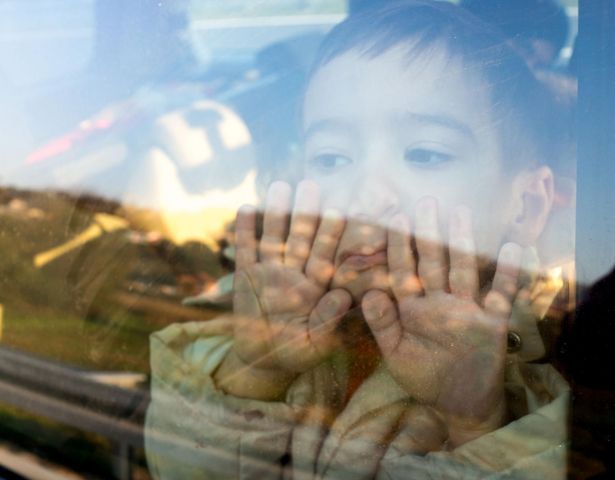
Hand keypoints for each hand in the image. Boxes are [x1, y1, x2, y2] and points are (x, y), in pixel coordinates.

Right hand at [215, 180, 350, 399]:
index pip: (324, 255)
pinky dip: (245, 231)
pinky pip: (246, 251)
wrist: (264, 359)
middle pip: (300, 238)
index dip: (330, 233)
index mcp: (315, 287)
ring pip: (274, 237)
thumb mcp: (315, 343)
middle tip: (311, 185)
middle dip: (305, 213)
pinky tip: (247, 209)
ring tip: (280, 187)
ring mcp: (269, 272)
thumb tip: (343, 296)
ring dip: (276, 213)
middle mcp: (293, 273)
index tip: (338, 210)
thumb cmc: (297, 353)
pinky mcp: (245, 277)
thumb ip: (328, 320)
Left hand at [362, 198, 521, 446]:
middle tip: (426, 202)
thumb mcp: (396, 353)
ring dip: (463, 244)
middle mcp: (440, 302)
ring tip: (461, 213)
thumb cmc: (422, 377)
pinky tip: (513, 249)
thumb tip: (370, 292)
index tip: (395, 218)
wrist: (458, 404)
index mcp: (413, 307)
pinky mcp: (493, 323)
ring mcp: (468, 309)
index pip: (404, 270)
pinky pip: (502, 295)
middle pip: (434, 262)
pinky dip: (508, 274)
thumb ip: (383, 323)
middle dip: (430, 233)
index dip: (399, 246)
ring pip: (464, 270)